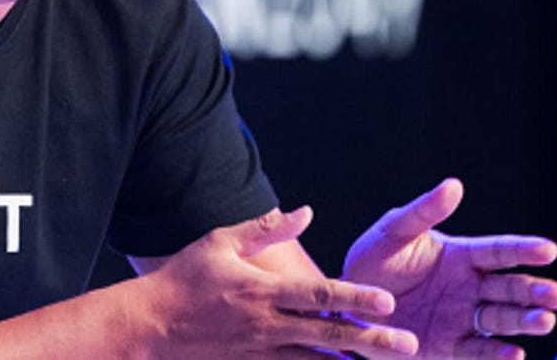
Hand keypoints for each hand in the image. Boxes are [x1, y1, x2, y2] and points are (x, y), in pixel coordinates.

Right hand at [139, 206, 419, 358]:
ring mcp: (259, 353)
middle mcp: (266, 325)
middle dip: (371, 341)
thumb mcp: (219, 242)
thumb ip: (264, 228)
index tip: (387, 301)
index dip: (354, 297)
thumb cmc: (183, 278)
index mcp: (261, 290)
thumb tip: (305, 211)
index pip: (317, 294)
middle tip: (409, 345)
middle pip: (328, 335)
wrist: (148, 326)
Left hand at [343, 178, 556, 359]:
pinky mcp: (450, 347)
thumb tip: (454, 184)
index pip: (500, 251)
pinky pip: (477, 351)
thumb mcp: (395, 231)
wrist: (350, 301)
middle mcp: (471, 287)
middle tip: (556, 295)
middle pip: (511, 288)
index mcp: (462, 255)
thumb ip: (424, 212)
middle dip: (535, 292)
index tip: (549, 249)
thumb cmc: (374, 259)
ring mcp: (463, 318)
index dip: (524, 250)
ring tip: (544, 321)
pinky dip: (497, 354)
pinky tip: (515, 353)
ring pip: (502, 319)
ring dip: (525, 321)